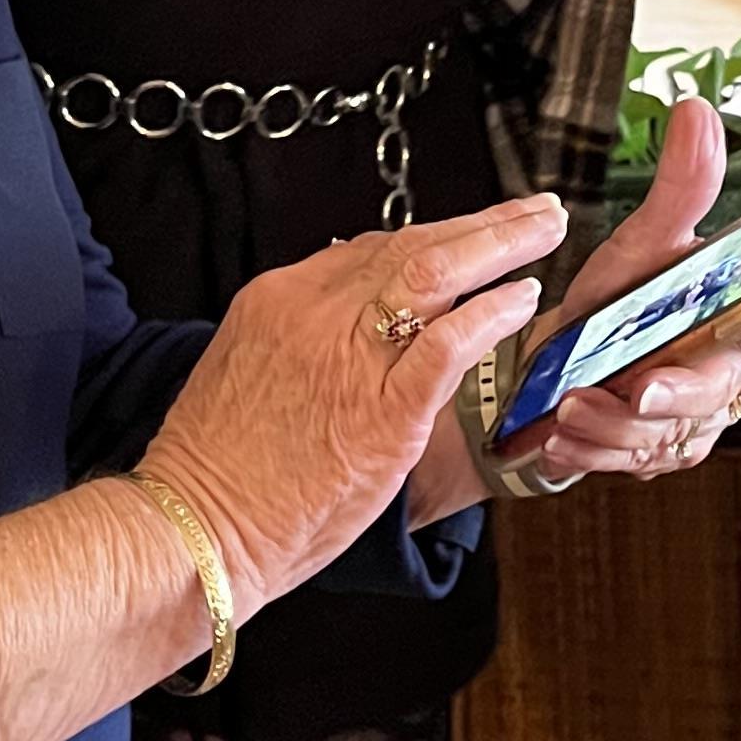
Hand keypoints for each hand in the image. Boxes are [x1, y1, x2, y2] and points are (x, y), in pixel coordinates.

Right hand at [144, 197, 561, 617]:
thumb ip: (296, 335)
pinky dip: (492, 311)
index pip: (372, 249)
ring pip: (437, 272)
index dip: (435, 237)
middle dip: (485, 223)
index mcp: (277, 300)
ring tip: (546, 231)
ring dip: (502, 244)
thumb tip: (342, 308)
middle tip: (535, 212)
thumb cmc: (216, 468)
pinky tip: (524, 297)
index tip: (473, 236)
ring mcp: (350, 360)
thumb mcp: (242, 370)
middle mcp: (315, 314)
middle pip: (414, 245)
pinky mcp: (385, 413)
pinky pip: (450, 342)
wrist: (194, 528)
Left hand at [467, 99, 740, 503]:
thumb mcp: (644, 242)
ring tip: (574, 403)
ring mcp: (696, 420)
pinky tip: (568, 431)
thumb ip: (680, 189)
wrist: (553, 363)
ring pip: (671, 434)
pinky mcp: (660, 455)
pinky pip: (637, 462)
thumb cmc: (614, 303)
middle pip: (719, 390)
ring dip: (615, 424)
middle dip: (672, 393)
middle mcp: (726, 372)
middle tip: (630, 385)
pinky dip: (595, 449)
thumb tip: (697, 116)